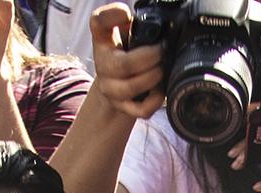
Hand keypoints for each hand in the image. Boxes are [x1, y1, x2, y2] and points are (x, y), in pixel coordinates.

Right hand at [88, 4, 164, 119]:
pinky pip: (141, 109)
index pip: (98, 23)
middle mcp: (102, 65)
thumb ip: (129, 22)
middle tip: (161, 52)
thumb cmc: (124, 53)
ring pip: (130, 89)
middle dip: (149, 58)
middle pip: (123, 65)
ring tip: (161, 70)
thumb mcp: (124, 31)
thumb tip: (134, 17)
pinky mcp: (122, 107)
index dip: (112, 17)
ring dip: (152, 78)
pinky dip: (155, 101)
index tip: (127, 15)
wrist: (115, 83)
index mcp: (103, 40)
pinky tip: (160, 90)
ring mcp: (111, 89)